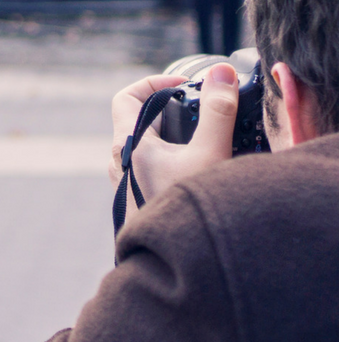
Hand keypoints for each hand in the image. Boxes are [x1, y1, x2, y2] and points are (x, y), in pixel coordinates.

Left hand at [109, 64, 238, 218]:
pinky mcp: (139, 201)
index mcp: (129, 145)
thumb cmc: (184, 214)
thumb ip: (218, 111)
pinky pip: (154, 168)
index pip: (125, 97)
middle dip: (177, 111)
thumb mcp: (209, 154)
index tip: (186, 85)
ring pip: (149, 146)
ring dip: (178, 138)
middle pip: (142, 120)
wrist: (174, 268)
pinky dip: (176, 160)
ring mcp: (127, 184)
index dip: (154, 82)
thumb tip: (220, 73)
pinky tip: (203, 171)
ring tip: (210, 142)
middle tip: (208, 113)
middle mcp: (121, 162)